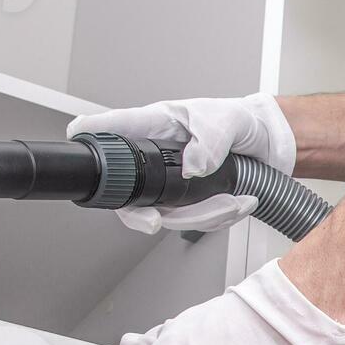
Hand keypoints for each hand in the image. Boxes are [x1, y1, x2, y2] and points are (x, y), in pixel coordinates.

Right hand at [67, 93, 295, 233]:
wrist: (268, 144)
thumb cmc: (240, 120)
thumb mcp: (226, 121)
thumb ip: (209, 140)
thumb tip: (192, 167)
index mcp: (154, 125)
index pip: (112, 129)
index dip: (89, 136)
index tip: (76, 140)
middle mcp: (154, 155)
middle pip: (125, 192)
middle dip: (139, 215)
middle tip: (153, 223)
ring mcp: (168, 181)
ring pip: (164, 214)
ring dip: (202, 217)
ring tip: (234, 202)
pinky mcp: (187, 200)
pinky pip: (191, 222)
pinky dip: (218, 219)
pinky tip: (239, 204)